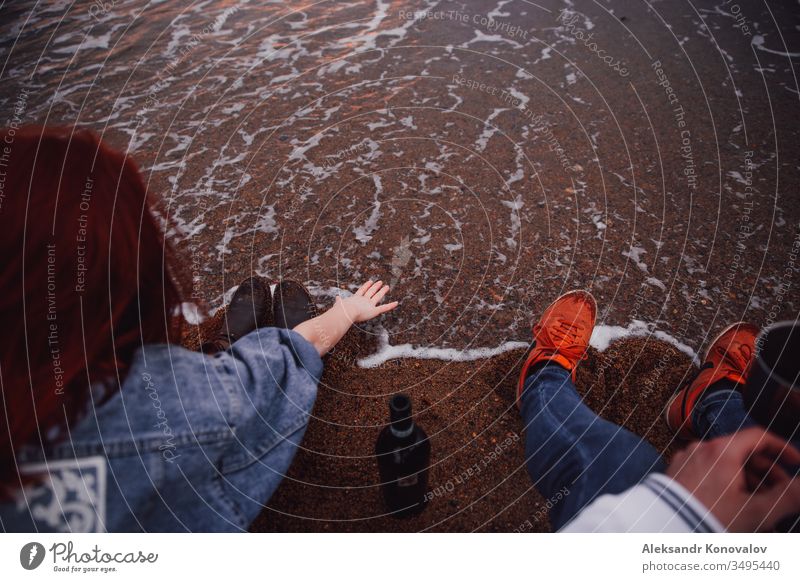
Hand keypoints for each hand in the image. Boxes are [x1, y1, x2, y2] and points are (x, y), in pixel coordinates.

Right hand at [336, 280, 398, 322]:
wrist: (346, 312)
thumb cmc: (341, 310)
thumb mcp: (339, 305)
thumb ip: (338, 302)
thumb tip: (336, 297)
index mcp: (356, 298)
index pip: (362, 291)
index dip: (366, 286)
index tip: (370, 281)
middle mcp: (364, 300)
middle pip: (371, 292)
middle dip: (376, 287)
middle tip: (380, 282)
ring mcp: (369, 305)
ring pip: (378, 297)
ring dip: (382, 292)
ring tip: (387, 286)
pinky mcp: (374, 311)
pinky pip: (384, 308)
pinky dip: (390, 306)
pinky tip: (396, 303)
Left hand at [666, 427, 799, 530]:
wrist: (663, 531)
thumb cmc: (707, 520)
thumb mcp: (755, 511)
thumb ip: (786, 497)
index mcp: (720, 450)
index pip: (759, 436)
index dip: (782, 448)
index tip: (795, 462)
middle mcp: (700, 449)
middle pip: (742, 451)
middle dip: (766, 471)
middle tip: (782, 491)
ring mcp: (685, 459)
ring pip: (725, 463)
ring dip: (747, 479)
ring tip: (760, 505)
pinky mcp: (676, 473)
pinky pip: (708, 471)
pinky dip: (726, 482)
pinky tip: (734, 505)